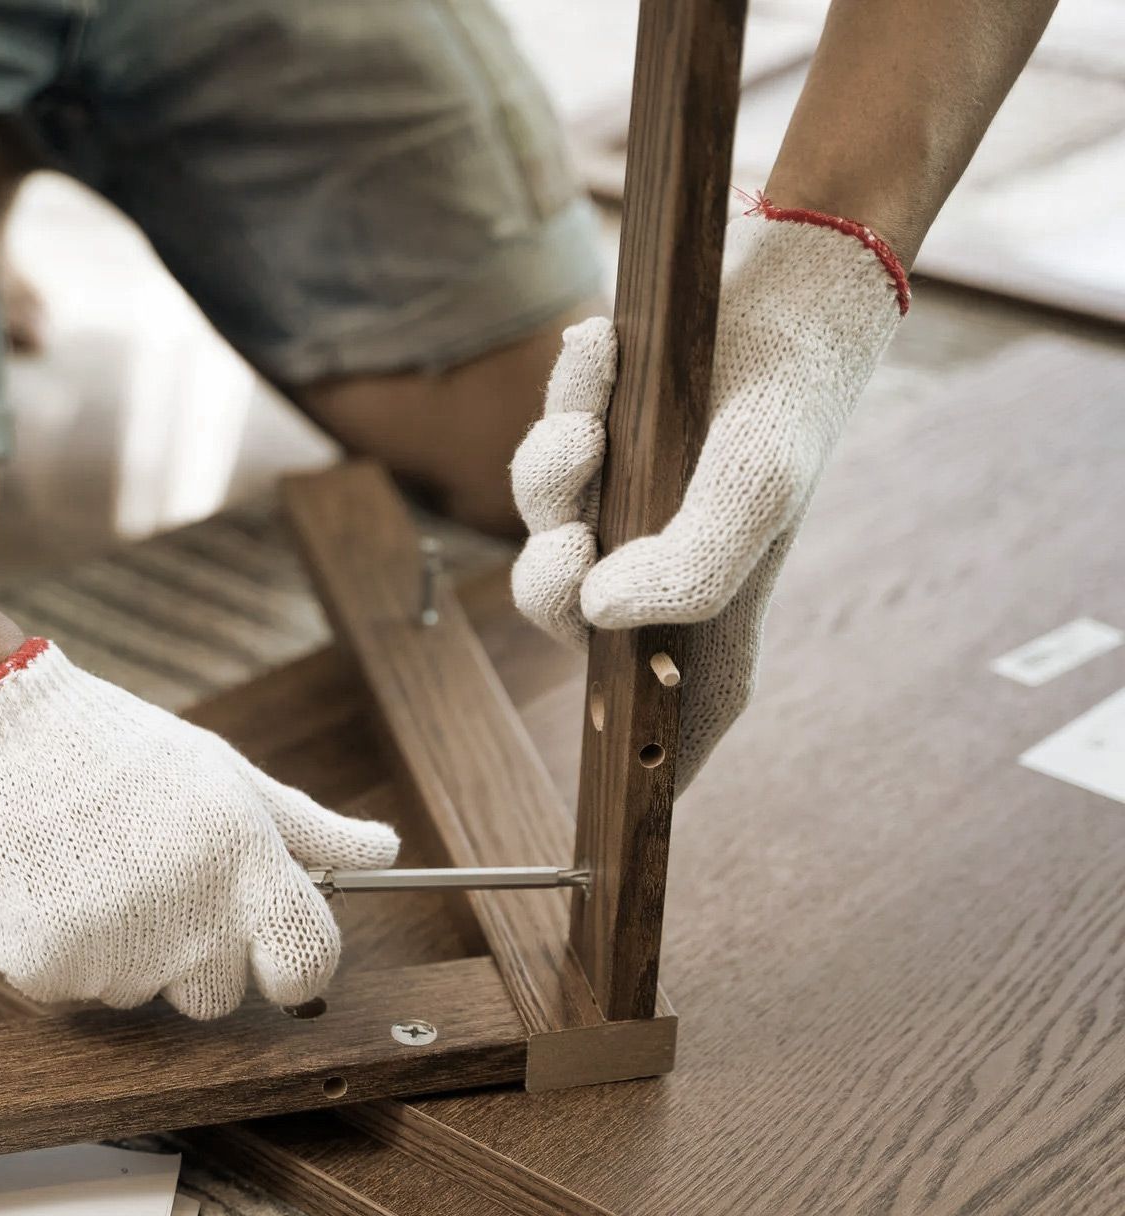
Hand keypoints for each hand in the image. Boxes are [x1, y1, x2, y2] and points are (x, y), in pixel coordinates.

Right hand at [0, 639, 398, 1018]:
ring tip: (92, 868)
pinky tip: (51, 885)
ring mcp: (112, 953)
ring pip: (138, 990)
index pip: (309, 968)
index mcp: (243, 867)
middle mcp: (186, 921)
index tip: (271, 945)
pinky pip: (73, 987)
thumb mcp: (226, 775)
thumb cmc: (117, 751)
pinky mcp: (45, 970)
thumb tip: (384, 853)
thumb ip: (309, 829)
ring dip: (123, 948)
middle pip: (218, 994)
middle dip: (197, 953)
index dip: (293, 962)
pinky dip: (62, 950)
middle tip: (158, 883)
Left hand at [510, 205, 906, 782]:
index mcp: (707, 615)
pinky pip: (547, 444)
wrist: (787, 290)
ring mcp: (621, 511)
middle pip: (557, 613)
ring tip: (595, 422)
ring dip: (556, 467)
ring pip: (540, 522)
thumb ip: (690, 566)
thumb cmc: (784, 407)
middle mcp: (656, 572)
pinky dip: (566, 397)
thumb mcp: (755, 490)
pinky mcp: (597, 451)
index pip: (667, 721)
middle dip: (548, 578)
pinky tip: (600, 352)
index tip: (601, 814)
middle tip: (572, 540)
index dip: (635, 767)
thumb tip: (599, 613)